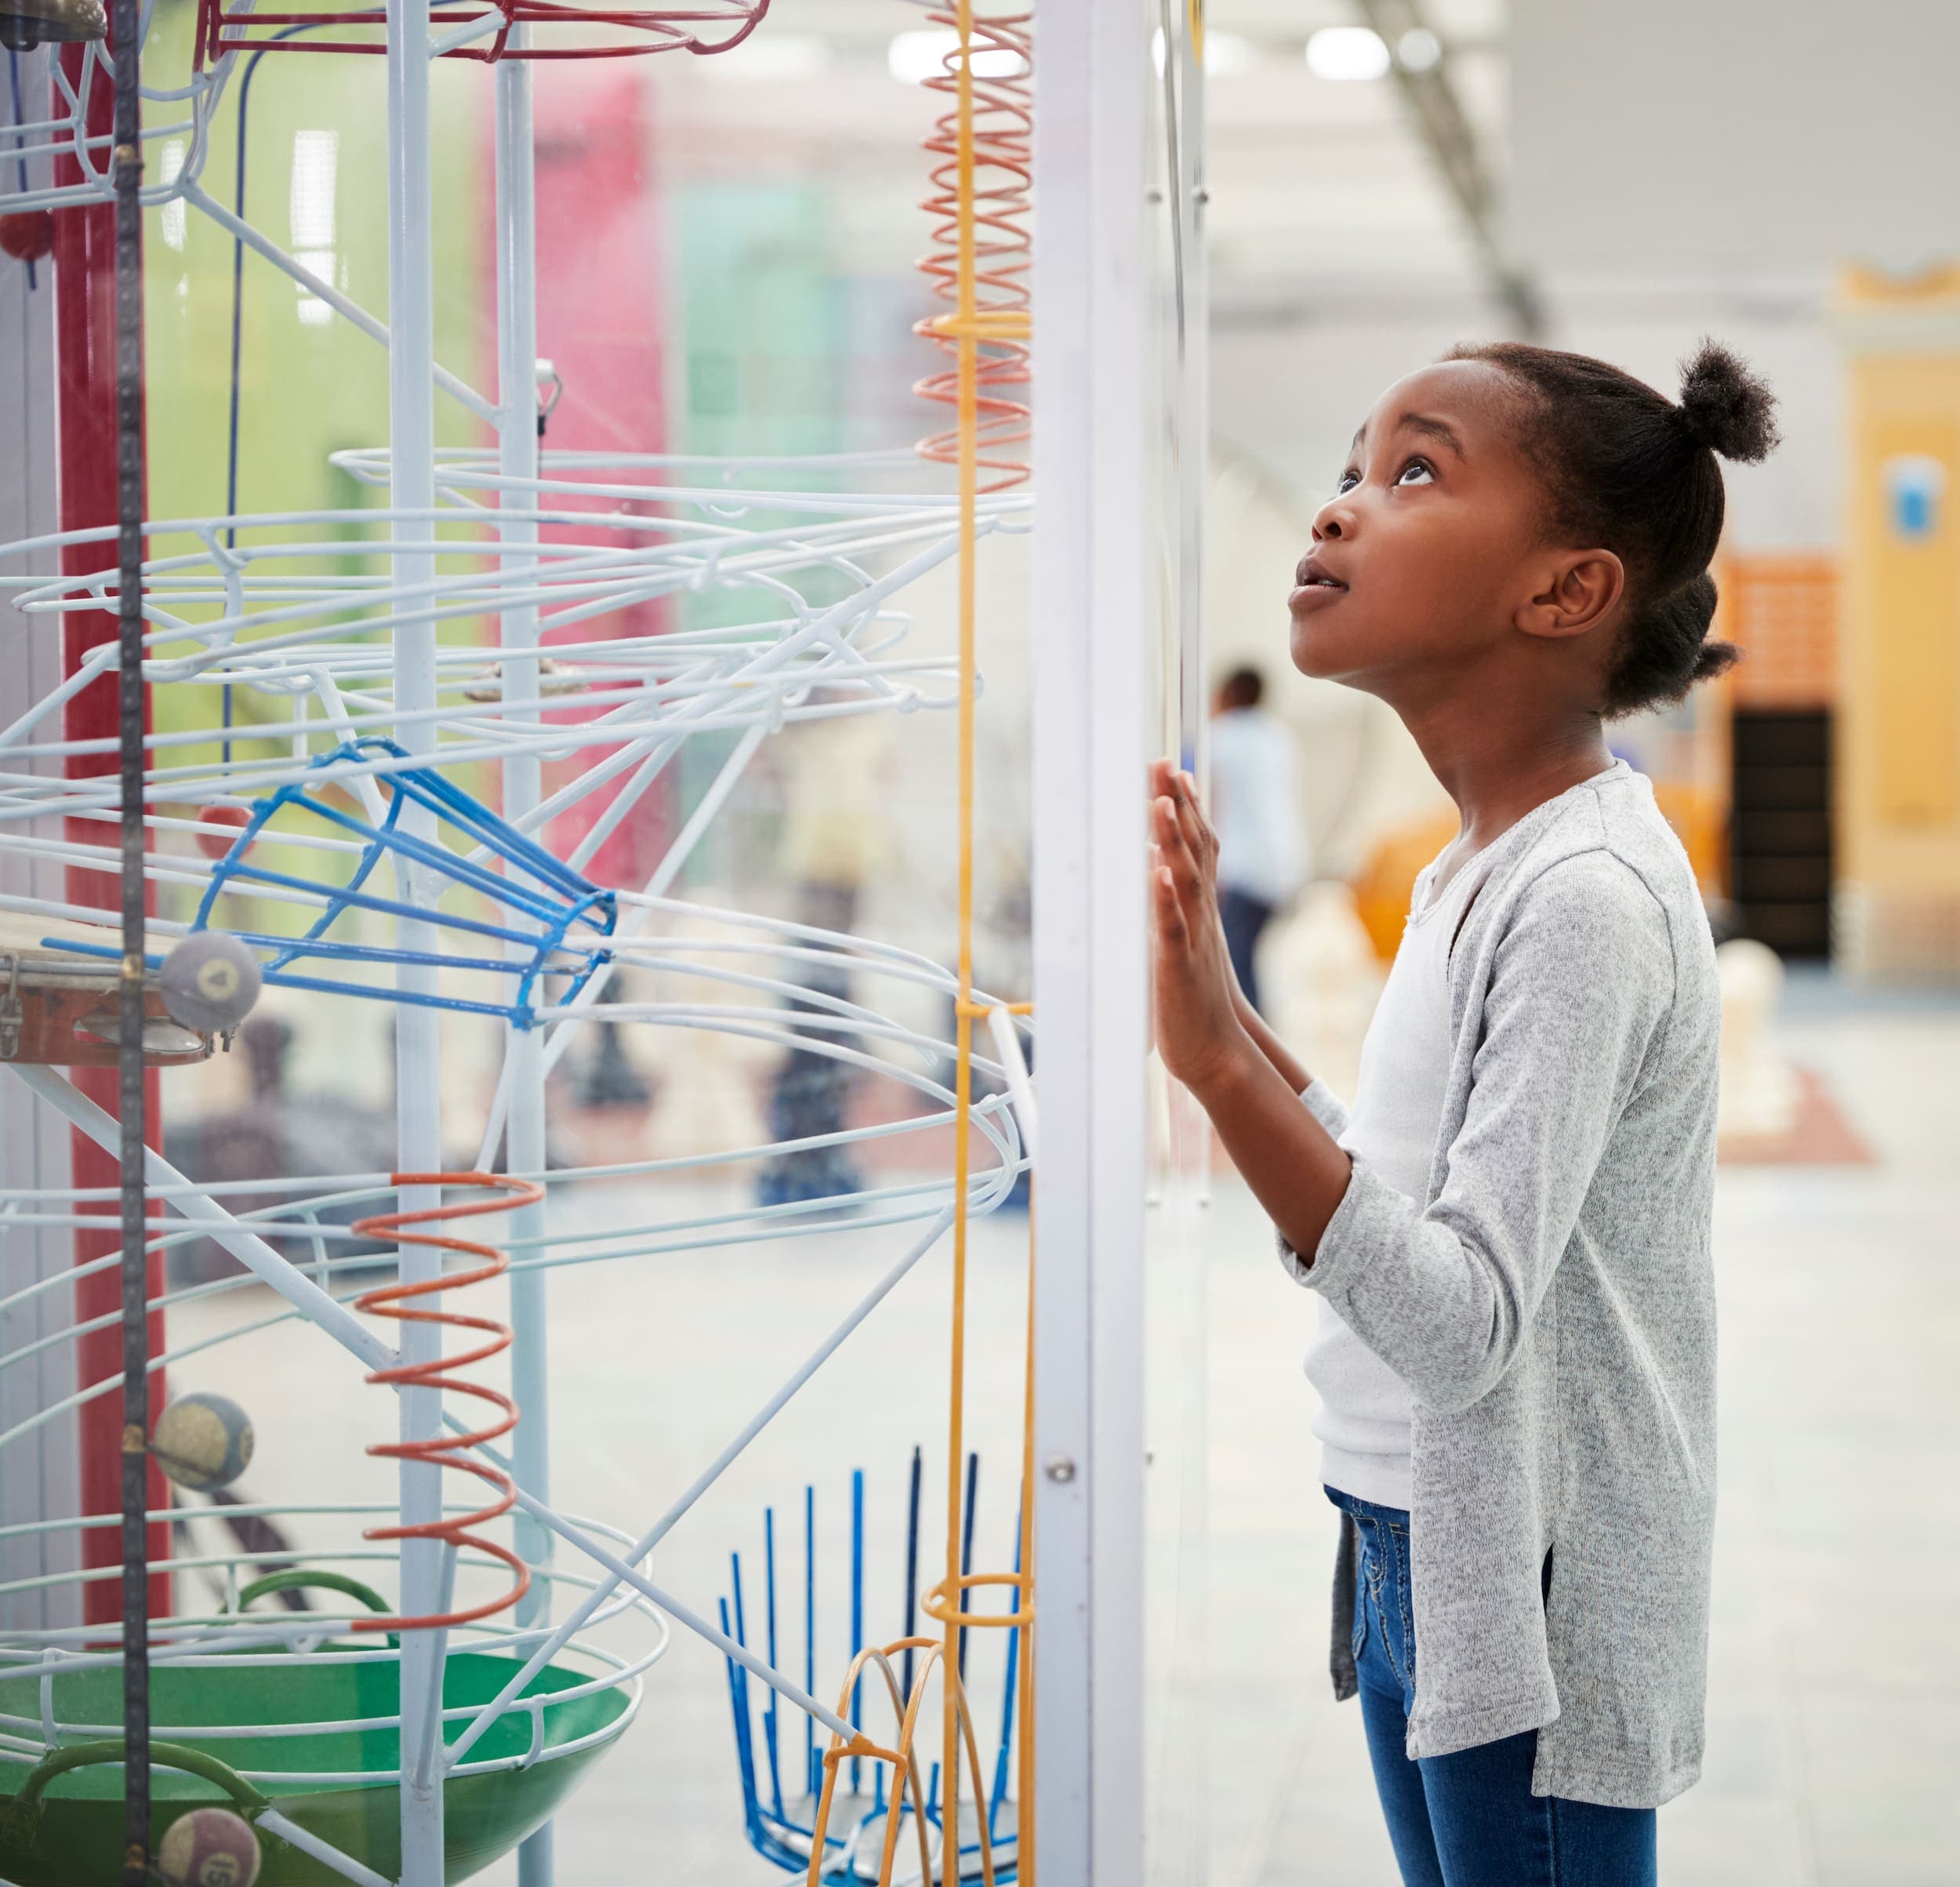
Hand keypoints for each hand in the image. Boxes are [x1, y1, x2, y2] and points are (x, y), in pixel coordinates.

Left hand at [1148, 759, 1249, 1092]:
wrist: (1215, 1051)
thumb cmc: (1194, 996)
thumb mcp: (1182, 940)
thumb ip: (1172, 903)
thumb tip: (1154, 862)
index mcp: (1200, 909)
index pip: (1199, 849)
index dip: (1188, 809)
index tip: (1175, 770)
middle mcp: (1200, 916)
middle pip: (1194, 852)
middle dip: (1179, 808)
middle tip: (1166, 765)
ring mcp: (1192, 939)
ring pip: (1185, 882)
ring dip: (1174, 841)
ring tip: (1163, 803)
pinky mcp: (1177, 967)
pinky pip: (1173, 929)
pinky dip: (1166, 900)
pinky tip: (1158, 873)